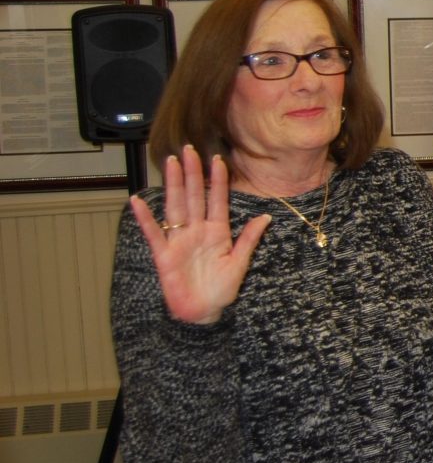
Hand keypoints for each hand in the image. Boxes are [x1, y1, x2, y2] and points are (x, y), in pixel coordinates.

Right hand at [130, 145, 271, 323]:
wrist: (203, 312)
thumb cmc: (221, 289)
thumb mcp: (240, 263)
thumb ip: (249, 240)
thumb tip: (265, 218)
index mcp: (217, 232)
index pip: (217, 200)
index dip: (218, 181)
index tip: (218, 159)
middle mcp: (197, 231)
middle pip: (194, 197)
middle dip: (193, 173)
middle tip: (189, 150)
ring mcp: (179, 240)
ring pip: (176, 207)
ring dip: (174, 185)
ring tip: (172, 163)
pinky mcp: (164, 254)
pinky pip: (153, 232)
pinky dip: (145, 218)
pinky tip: (137, 201)